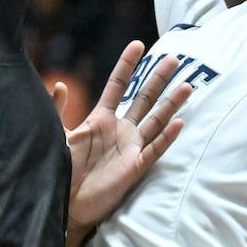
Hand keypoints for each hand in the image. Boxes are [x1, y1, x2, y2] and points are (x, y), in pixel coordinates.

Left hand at [58, 41, 190, 232]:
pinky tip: (180, 123)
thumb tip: (60, 84)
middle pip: (144, 98)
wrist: (65, 201)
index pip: (118, 86)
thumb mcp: (57, 134)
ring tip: (188, 85)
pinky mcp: (135, 167)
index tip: (138, 44)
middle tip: (175, 59)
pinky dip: (167, 137)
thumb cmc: (61, 168)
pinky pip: (155, 149)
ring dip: (171, 104)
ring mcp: (130, 148)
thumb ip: (57, 109)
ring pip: (156, 121)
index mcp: (101, 119)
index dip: (127, 65)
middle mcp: (120, 130)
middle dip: (158, 79)